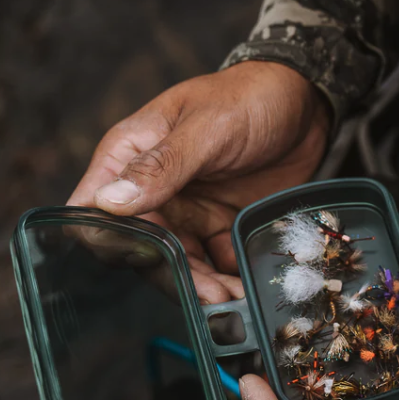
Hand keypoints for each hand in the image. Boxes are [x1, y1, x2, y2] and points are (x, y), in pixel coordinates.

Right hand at [68, 61, 330, 303]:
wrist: (305, 101)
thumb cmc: (249, 98)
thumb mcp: (207, 127)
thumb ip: (163, 165)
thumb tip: (108, 202)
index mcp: (128, 156)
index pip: (93, 210)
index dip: (110, 242)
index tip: (145, 263)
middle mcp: (151, 189)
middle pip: (141, 249)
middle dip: (172, 276)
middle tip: (210, 297)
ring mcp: (185, 211)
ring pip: (180, 263)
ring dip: (203, 287)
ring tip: (234, 302)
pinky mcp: (219, 225)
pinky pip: (215, 263)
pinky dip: (229, 280)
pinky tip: (248, 293)